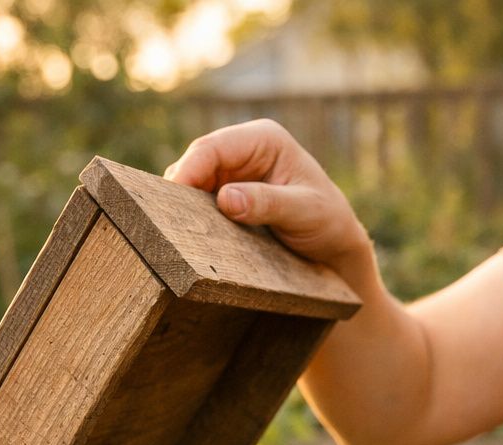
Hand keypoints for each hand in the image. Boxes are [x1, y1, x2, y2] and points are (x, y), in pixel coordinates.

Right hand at [164, 119, 373, 279]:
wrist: (336, 246)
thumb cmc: (329, 222)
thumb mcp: (304, 213)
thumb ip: (267, 203)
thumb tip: (225, 199)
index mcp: (264, 139)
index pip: (212, 148)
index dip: (188, 171)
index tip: (171, 199)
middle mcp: (244, 150)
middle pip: (196, 163)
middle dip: (180, 190)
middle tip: (166, 221)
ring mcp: (234, 172)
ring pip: (192, 182)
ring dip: (184, 205)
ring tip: (176, 231)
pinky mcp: (228, 194)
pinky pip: (199, 201)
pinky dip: (192, 216)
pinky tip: (189, 234)